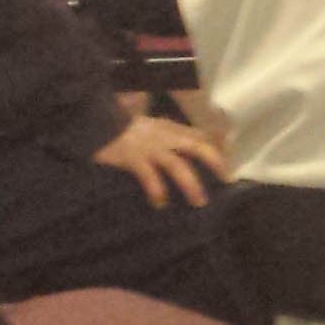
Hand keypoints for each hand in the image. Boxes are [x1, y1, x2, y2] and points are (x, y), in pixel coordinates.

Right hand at [93, 114, 228, 207]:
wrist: (96, 121)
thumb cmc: (121, 127)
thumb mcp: (150, 126)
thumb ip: (166, 134)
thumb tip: (183, 145)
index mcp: (169, 127)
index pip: (200, 135)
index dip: (217, 147)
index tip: (228, 163)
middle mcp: (164, 136)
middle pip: (198, 147)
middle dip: (215, 163)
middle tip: (226, 179)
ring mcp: (150, 147)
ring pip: (178, 166)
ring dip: (191, 185)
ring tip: (199, 201)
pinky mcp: (133, 158)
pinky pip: (150, 177)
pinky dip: (157, 191)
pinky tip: (160, 203)